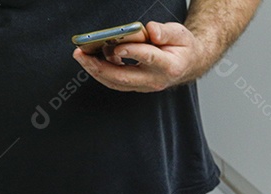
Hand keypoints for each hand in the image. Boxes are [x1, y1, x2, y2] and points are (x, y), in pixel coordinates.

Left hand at [73, 21, 207, 91]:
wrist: (189, 63)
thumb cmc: (183, 47)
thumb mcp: (180, 33)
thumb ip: (165, 31)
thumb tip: (151, 31)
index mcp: (169, 66)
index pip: (148, 58)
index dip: (132, 52)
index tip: (117, 46)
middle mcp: (156, 79)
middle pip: (124, 77)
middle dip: (100, 66)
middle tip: (82, 54)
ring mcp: (146, 85)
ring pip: (116, 82)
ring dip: (96, 70)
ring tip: (81, 56)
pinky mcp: (137, 85)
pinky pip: (116, 82)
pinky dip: (102, 72)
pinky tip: (92, 59)